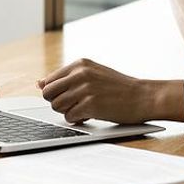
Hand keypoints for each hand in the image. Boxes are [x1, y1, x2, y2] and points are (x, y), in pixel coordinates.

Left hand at [37, 58, 183, 124]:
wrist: (143, 96)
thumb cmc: (119, 88)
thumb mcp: (93, 74)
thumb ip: (67, 77)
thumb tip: (39, 83)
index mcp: (80, 64)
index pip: (49, 81)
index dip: (55, 94)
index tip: (68, 97)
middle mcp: (81, 74)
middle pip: (48, 94)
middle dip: (58, 103)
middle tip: (75, 104)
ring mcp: (85, 89)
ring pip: (56, 106)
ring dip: (68, 112)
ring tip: (85, 108)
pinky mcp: (90, 105)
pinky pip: (69, 117)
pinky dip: (78, 119)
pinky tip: (91, 115)